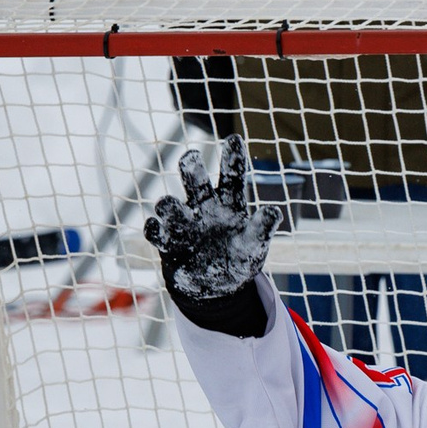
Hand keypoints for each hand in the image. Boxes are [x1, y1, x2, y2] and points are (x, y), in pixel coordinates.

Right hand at [144, 137, 282, 316]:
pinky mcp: (168, 244)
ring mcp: (184, 224)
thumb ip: (261, 229)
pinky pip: (155, 231)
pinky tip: (155, 226)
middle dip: (190, 167)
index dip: (232, 158)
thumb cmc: (238, 259)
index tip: (233, 139)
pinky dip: (153, 228)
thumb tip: (274, 212)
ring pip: (169, 205)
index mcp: (228, 203)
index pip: (231, 176)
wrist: (216, 288)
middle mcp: (203, 207)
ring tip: (167, 205)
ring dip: (167, 204)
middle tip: (191, 157)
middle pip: (195, 181)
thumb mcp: (253, 246)